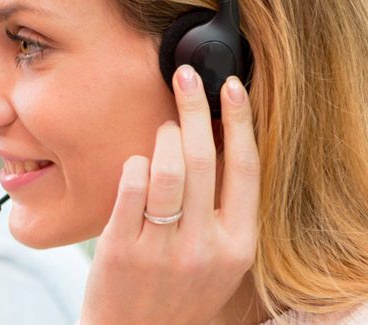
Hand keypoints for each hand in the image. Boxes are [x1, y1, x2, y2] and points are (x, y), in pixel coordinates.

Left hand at [80, 65, 259, 324]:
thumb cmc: (178, 292)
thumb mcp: (219, 259)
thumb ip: (223, 211)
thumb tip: (218, 141)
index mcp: (238, 245)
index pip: (246, 169)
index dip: (240, 121)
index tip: (231, 85)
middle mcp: (205, 247)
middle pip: (204, 159)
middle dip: (195, 106)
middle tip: (185, 75)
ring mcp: (162, 250)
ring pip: (166, 170)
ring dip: (163, 135)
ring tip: (163, 126)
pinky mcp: (121, 251)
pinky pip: (130, 191)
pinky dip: (134, 166)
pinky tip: (136, 160)